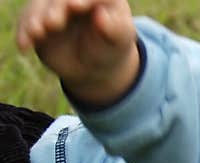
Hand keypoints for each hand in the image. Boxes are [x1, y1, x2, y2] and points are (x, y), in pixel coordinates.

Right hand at [16, 0, 138, 105]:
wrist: (93, 65)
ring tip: (37, 33)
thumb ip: (115, 28)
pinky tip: (24, 45)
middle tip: (53, 23)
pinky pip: (26, 21)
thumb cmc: (111, 47)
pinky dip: (24, 33)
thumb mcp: (119, 39)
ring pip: (39, 6)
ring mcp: (51, 5)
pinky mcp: (36, 18)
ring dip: (35, 19)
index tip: (76, 6)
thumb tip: (103, 16)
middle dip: (55, 8)